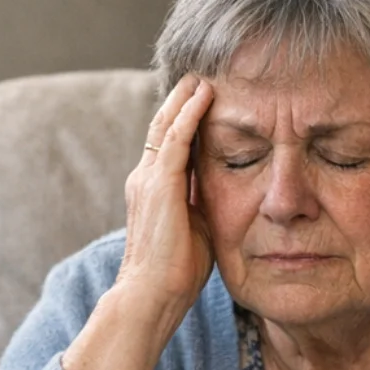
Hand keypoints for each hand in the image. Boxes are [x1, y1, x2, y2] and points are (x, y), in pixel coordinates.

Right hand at [115, 73, 215, 315]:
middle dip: (180, 100)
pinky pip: (175, 138)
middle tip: (199, 74)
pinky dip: (190, 113)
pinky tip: (205, 94)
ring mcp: (148, 179)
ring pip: (166, 125)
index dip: (182, 120)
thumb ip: (202, 205)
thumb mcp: (196, 229)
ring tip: (203, 74)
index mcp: (153, 190)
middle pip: (162, 126)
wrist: (150, 296)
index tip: (201, 99)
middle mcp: (145, 178)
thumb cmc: (175, 273)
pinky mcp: (159, 184)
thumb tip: (223, 193)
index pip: (167, 145)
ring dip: (185, 97)